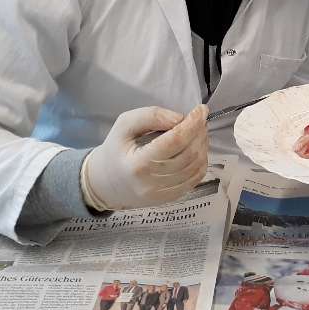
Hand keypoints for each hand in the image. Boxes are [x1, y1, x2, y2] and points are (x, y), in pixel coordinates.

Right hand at [81, 105, 208, 210]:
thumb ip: (150, 116)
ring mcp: (162, 194)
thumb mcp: (124, 125)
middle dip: (199, 133)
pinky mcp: (170, 199)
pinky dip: (201, 161)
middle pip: (188, 154)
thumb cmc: (115, 150)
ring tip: (198, 132)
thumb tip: (180, 118)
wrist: (105, 183)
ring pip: (195, 167)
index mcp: (138, 164)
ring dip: (203, 146)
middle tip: (199, 119)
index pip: (175, 141)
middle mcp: (152, 182)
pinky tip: (196, 149)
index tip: (201, 110)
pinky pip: (195, 179)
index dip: (192, 124)